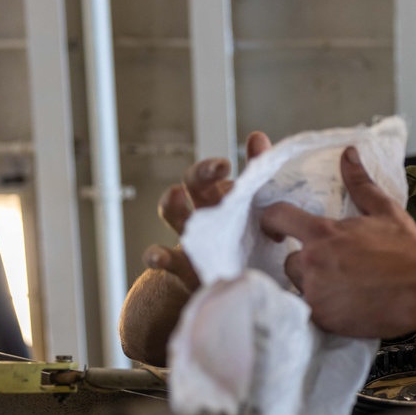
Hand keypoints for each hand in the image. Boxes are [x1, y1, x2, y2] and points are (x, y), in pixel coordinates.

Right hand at [143, 132, 272, 289]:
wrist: (230, 278)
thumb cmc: (245, 237)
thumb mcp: (256, 208)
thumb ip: (259, 176)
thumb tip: (257, 136)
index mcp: (219, 196)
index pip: (210, 173)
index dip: (213, 167)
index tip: (225, 164)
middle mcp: (201, 211)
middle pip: (192, 184)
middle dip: (201, 173)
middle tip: (219, 167)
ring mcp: (190, 237)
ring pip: (173, 213)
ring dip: (172, 202)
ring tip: (175, 194)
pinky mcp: (183, 266)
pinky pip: (165, 259)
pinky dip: (156, 255)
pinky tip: (156, 256)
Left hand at [260, 146, 415, 337]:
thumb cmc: (409, 250)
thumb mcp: (384, 211)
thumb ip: (359, 183)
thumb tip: (348, 154)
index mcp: (323, 233)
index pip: (277, 218)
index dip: (272, 221)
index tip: (274, 230)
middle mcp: (313, 263)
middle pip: (288, 260)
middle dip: (306, 262)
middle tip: (334, 267)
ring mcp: (316, 294)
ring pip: (299, 287)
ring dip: (314, 286)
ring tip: (344, 287)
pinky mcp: (324, 319)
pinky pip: (312, 311)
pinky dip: (325, 309)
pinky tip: (348, 305)